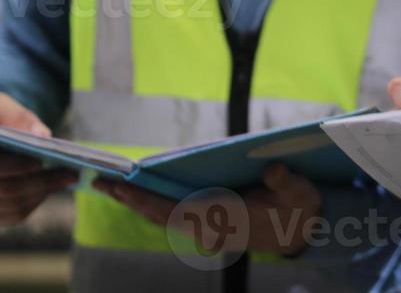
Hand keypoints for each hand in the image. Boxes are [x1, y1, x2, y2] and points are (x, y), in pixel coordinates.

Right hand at [0, 93, 78, 226]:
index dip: (15, 165)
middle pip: (4, 189)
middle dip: (40, 180)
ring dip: (43, 192)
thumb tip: (42, 136)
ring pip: (11, 205)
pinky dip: (36, 202)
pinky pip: (13, 216)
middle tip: (70, 172)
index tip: (42, 160)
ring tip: (67, 178)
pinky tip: (50, 187)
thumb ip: (18, 115)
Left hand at [93, 163, 321, 256]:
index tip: (123, 186)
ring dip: (138, 202)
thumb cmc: (298, 208)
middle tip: (99, 182)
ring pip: (164, 216)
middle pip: (161, 215)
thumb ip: (285, 182)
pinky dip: (154, 202)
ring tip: (112, 184)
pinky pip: (174, 213)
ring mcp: (208, 225)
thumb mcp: (299, 193)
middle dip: (131, 200)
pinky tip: (142, 188)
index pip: (177, 211)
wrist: (302, 232)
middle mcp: (211, 225)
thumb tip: (273, 169)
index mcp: (226, 218)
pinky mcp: (209, 220)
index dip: (148, 200)